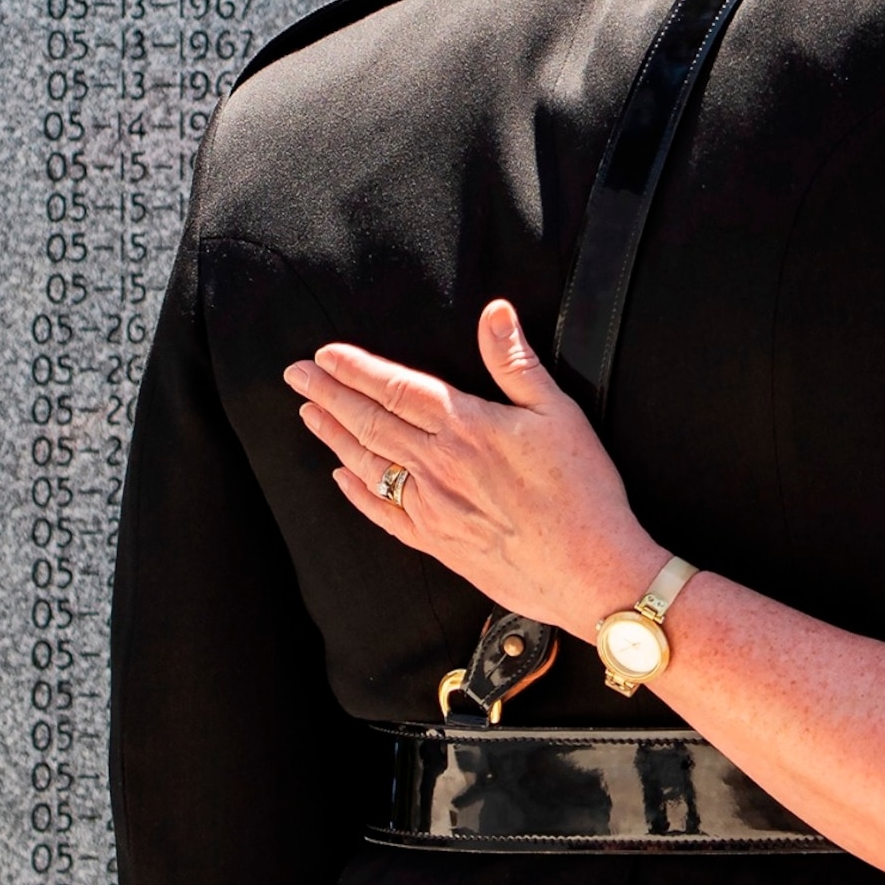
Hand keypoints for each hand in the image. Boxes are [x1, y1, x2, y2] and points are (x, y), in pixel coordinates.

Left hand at [289, 299, 667, 632]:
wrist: (589, 572)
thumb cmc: (582, 491)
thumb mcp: (559, 413)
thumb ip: (516, 362)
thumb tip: (494, 311)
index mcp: (466, 427)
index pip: (397, 389)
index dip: (356, 369)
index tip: (324, 355)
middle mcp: (439, 467)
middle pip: (370, 423)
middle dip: (329, 395)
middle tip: (295, 375)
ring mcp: (433, 509)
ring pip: (369, 465)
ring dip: (333, 437)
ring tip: (307, 414)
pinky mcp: (438, 544)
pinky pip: (384, 515)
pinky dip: (357, 493)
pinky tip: (341, 478)